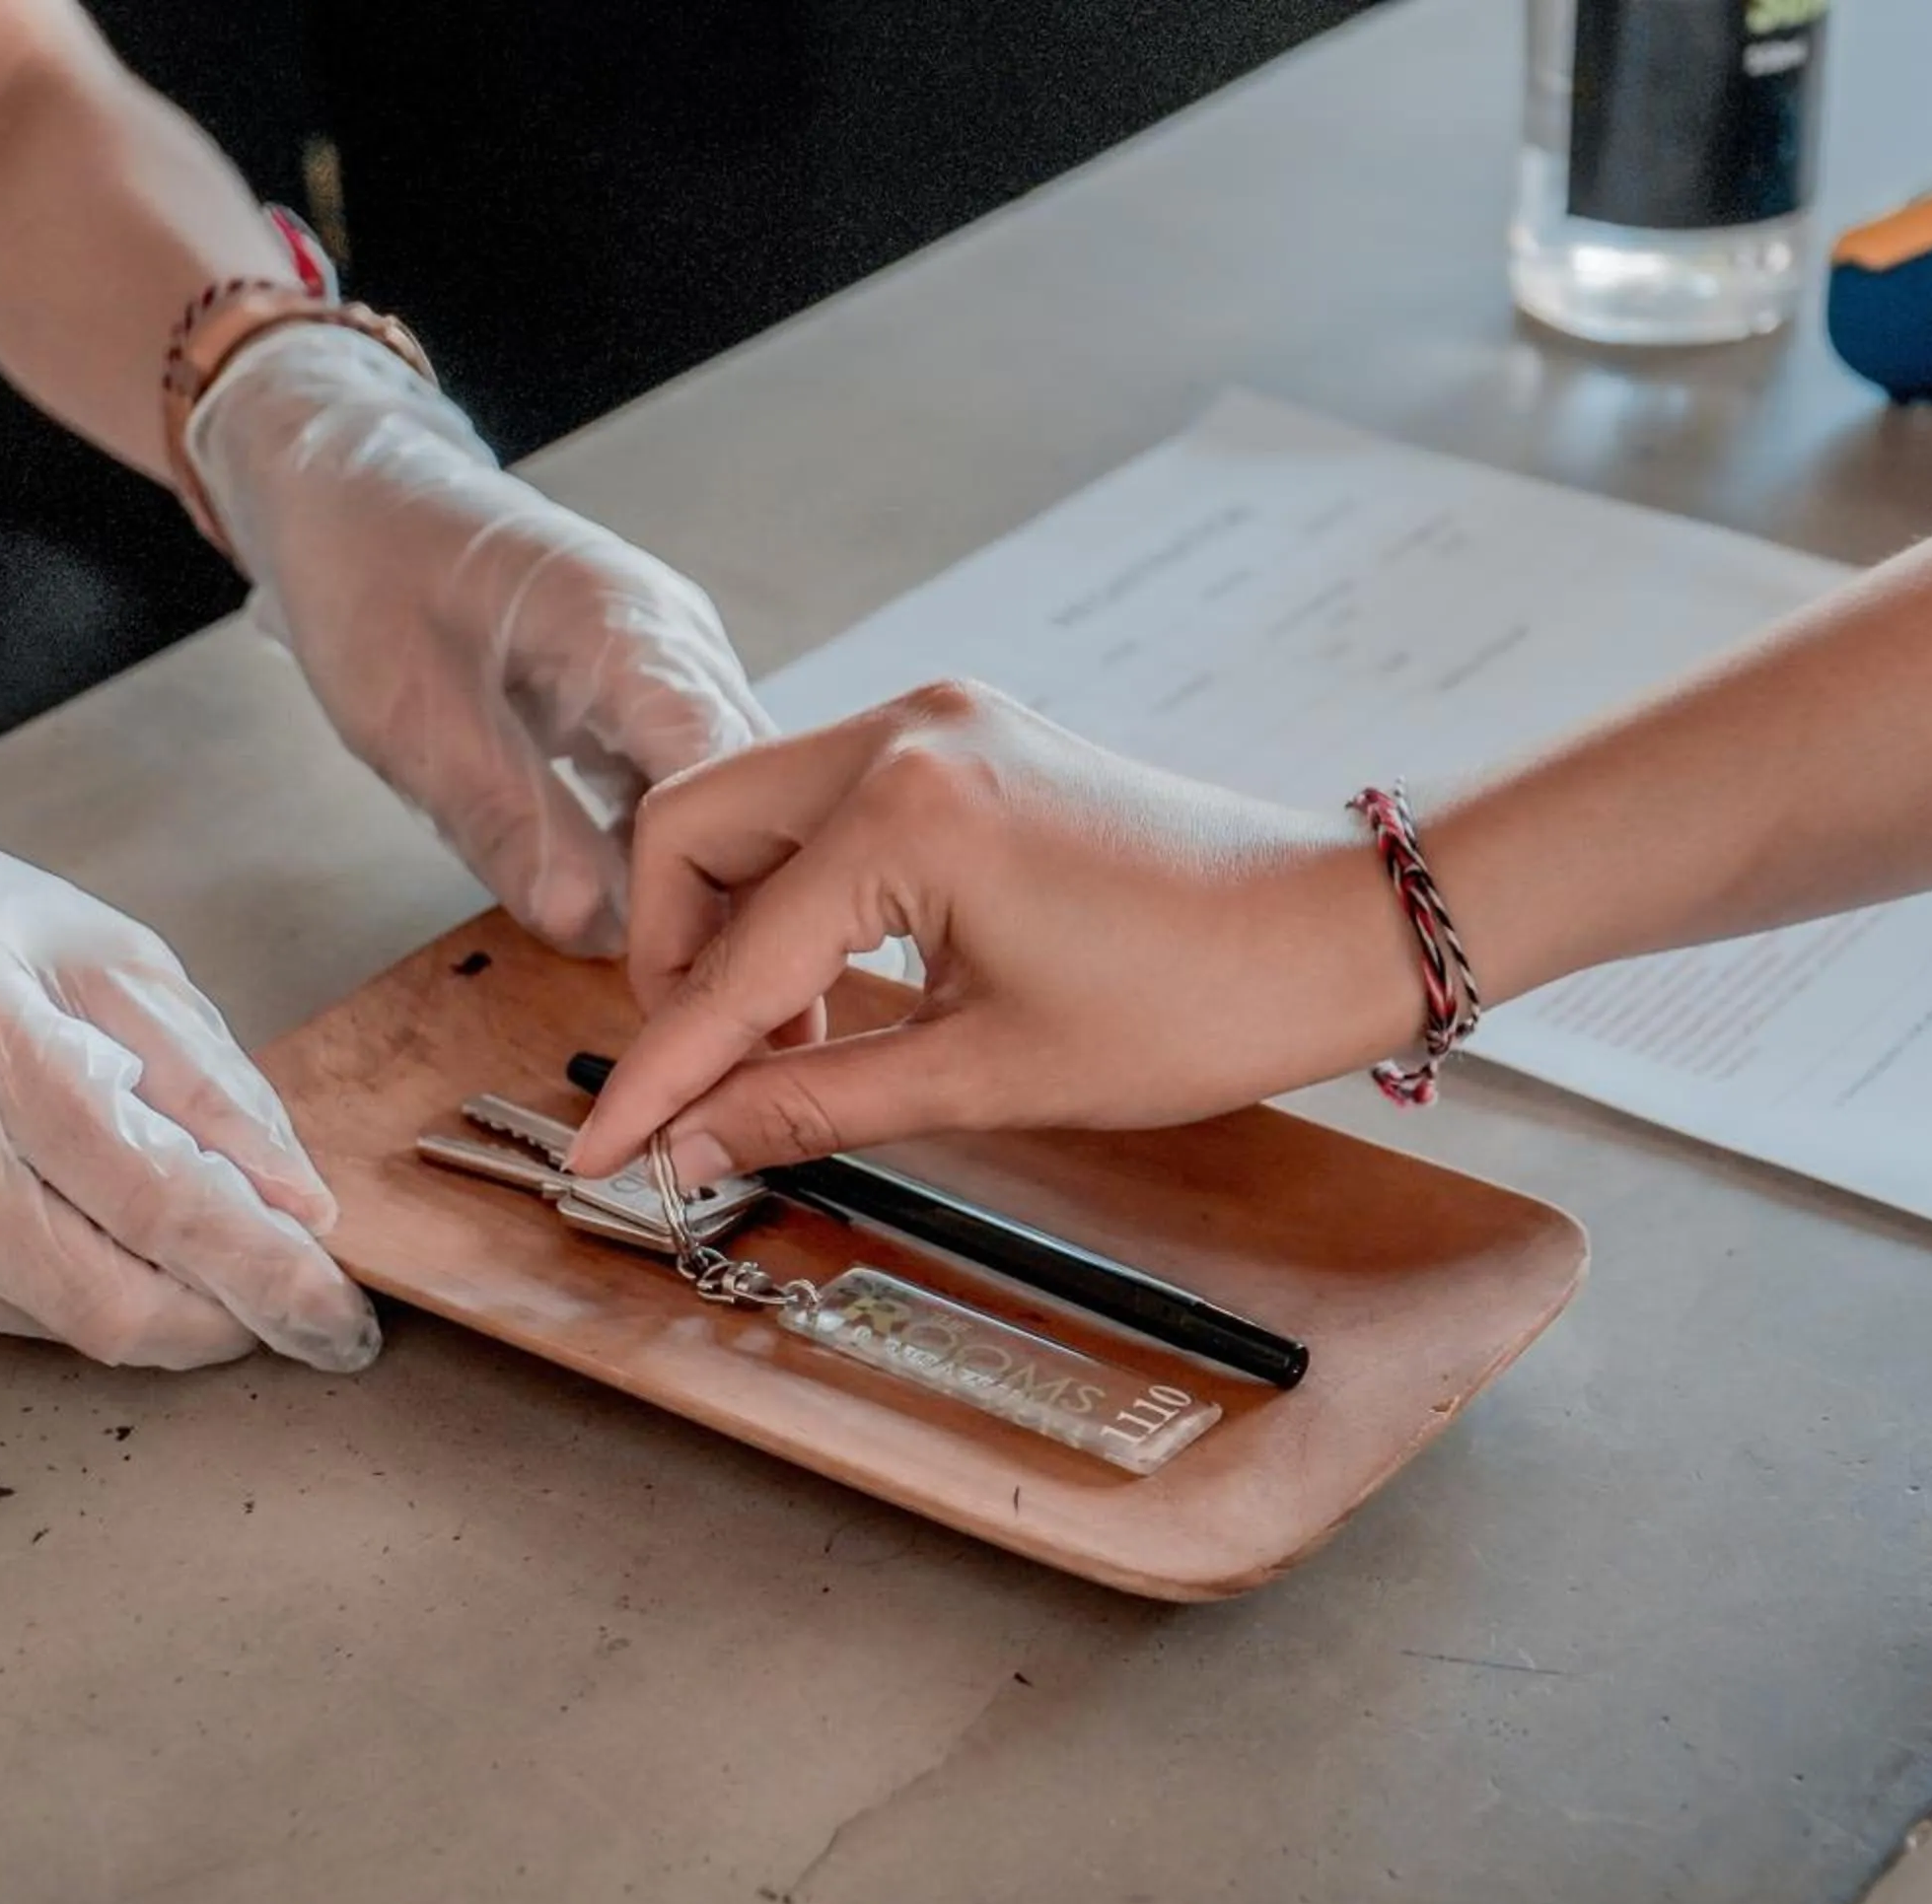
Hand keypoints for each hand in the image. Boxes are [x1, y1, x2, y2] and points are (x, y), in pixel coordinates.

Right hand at [0, 734, 375, 1371]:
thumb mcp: (98, 952)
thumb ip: (209, 1082)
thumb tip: (301, 1205)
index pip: (164, 1206)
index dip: (271, 1278)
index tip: (344, 1322)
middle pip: (109, 1308)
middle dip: (223, 1325)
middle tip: (293, 1313)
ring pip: (48, 1318)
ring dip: (130, 1288)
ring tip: (138, 1206)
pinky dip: (33, 1270)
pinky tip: (12, 1190)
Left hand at [189, 324, 773, 954]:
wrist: (343, 480)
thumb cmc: (363, 566)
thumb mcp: (407, 712)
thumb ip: (503, 820)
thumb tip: (592, 930)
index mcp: (632, 631)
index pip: (730, 779)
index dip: (730, 893)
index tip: (710, 991)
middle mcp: (678, 644)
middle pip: (759, 798)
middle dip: (743, 910)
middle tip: (734, 1030)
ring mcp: (669, 665)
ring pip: (733, 800)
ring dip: (715, 892)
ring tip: (702, 996)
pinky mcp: (641, 691)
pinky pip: (684, 786)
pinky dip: (674, 859)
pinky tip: (657, 929)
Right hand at [568, 680, 1420, 1185]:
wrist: (1329, 933)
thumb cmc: (1193, 1005)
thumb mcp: (988, 1075)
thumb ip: (816, 1104)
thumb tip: (691, 1144)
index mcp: (905, 812)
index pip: (729, 961)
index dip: (658, 1071)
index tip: (602, 1150)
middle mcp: (903, 735)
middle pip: (692, 832)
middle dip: (676, 960)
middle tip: (713, 1074)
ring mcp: (937, 724)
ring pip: (752, 810)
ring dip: (741, 928)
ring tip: (797, 1049)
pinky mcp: (968, 740)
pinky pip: (827, 807)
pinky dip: (806, 895)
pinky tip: (845, 988)